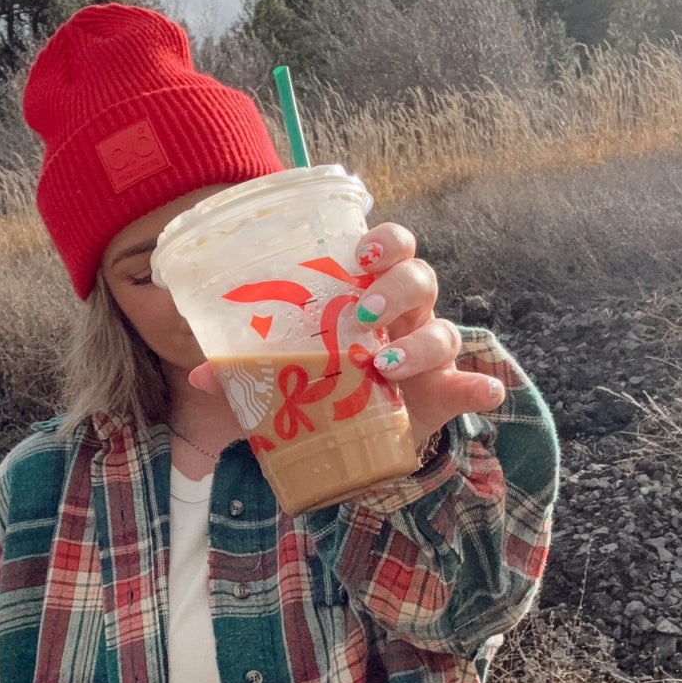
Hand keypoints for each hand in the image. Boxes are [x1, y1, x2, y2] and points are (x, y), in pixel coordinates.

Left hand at [189, 221, 503, 449]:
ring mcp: (431, 357)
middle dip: (398, 287)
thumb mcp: (282, 377)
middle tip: (365, 311)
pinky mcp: (444, 396)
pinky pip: (472, 385)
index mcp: (370, 295)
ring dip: (421, 341)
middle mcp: (407, 317)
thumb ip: (247, 373)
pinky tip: (479, 392)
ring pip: (445, 330)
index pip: (390, 248)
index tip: (361, 253)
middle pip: (421, 278)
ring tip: (386, 364)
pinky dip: (479, 387)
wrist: (356, 441)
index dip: (384, 240)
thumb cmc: (323, 387)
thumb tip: (202, 375)